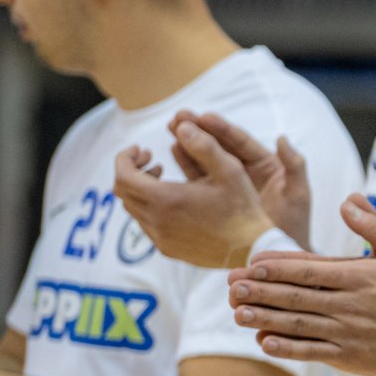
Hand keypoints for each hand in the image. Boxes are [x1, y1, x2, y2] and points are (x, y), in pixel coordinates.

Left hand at [113, 119, 274, 267]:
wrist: (252, 247)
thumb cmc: (243, 208)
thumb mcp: (230, 170)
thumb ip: (205, 146)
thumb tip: (183, 126)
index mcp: (165, 199)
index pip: (123, 175)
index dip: (125, 158)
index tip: (140, 149)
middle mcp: (156, 220)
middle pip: (123, 191)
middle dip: (132, 171)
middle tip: (152, 161)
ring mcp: (160, 237)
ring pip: (133, 208)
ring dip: (141, 190)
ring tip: (164, 179)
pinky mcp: (167, 248)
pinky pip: (146, 224)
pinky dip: (150, 207)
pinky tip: (173, 202)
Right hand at [176, 110, 313, 250]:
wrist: (278, 253)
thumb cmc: (295, 224)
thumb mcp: (298, 195)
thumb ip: (294, 166)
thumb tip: (282, 138)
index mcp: (266, 164)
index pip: (241, 142)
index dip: (222, 128)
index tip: (204, 116)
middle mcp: (245, 170)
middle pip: (219, 145)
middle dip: (199, 130)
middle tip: (178, 116)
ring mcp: (228, 184)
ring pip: (206, 159)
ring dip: (188, 143)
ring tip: (171, 129)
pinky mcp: (214, 198)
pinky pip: (198, 179)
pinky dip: (186, 166)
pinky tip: (171, 154)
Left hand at [228, 195, 375, 375]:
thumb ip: (371, 224)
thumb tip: (347, 200)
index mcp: (360, 276)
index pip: (310, 269)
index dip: (279, 266)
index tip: (253, 263)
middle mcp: (351, 304)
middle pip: (297, 296)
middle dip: (261, 290)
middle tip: (232, 286)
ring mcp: (349, 332)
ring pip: (298, 324)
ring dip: (265, 318)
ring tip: (237, 312)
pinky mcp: (350, 356)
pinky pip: (312, 352)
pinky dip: (287, 348)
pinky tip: (264, 342)